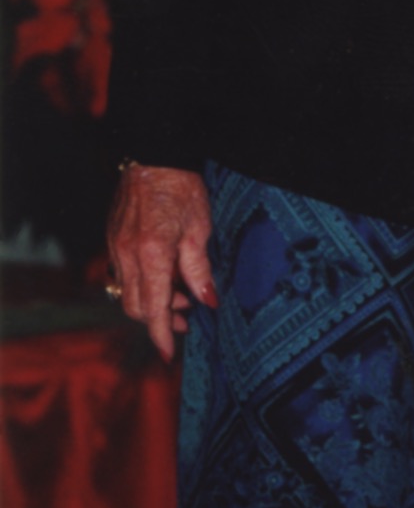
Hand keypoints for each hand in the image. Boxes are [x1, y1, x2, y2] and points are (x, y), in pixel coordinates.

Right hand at [107, 165, 216, 361]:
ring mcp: (115, 247)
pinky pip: (123, 274)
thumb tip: (207, 301)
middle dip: (159, 319)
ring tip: (180, 296)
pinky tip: (162, 275)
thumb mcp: (200, 227)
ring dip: (151, 302)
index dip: (161, 334)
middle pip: (136, 307)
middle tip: (186, 317)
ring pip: (127, 292)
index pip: (152, 308)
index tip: (170, 352)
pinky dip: (142, 283)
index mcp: (151, 253)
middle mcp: (127, 255)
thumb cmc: (183, 187)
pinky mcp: (112, 239)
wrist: (154, 155)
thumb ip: (199, 268)